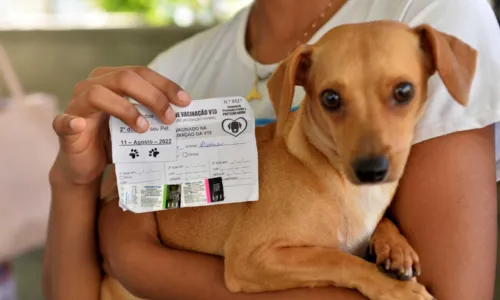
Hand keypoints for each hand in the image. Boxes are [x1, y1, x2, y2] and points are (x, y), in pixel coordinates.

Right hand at [50, 66, 190, 185]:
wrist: (86, 164)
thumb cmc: (114, 140)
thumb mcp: (137, 124)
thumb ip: (153, 115)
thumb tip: (185, 113)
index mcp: (112, 80)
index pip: (141, 73)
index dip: (164, 85)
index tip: (185, 101)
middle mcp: (93, 85)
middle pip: (125, 78)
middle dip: (152, 96)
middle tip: (169, 118)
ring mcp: (76, 104)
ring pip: (98, 94)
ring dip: (125, 109)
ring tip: (144, 128)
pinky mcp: (63, 126)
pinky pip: (64, 121)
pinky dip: (71, 122)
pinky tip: (79, 126)